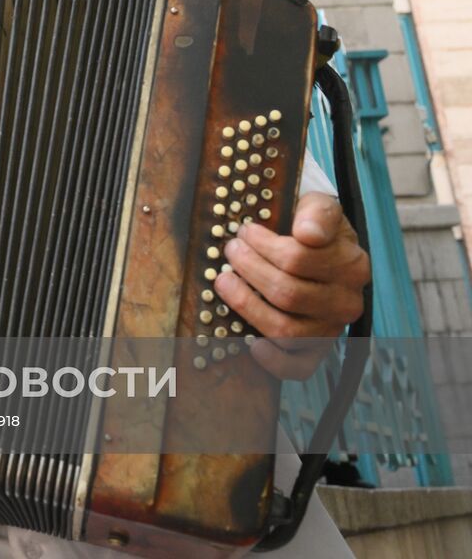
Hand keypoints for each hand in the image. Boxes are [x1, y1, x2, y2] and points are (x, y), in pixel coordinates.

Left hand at [216, 192, 369, 379]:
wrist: (321, 250)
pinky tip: (251, 342)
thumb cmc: (312, 228)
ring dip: (246, 305)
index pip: (297, 258)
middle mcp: (347, 302)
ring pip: (286, 330)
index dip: (262, 244)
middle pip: (286, 293)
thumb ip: (317, 212)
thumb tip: (308, 232)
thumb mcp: (319, 207)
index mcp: (351, 265)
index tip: (246, 231)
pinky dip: (273, 360)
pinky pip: (298, 368)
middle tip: (231, 251)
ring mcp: (332, 330)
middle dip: (248, 269)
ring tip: (224, 281)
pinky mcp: (318, 351)